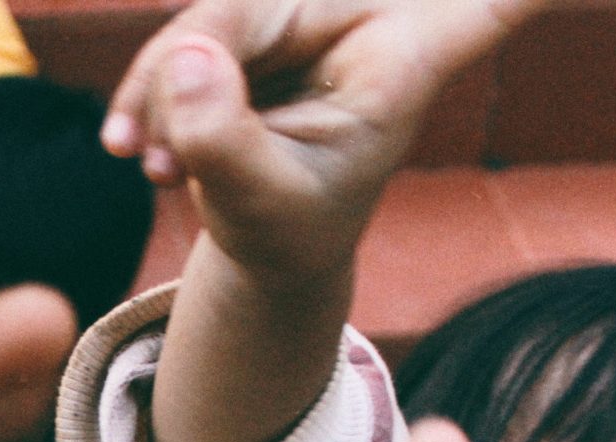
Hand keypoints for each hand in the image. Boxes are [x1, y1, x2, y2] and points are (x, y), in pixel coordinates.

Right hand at [100, 0, 543, 283]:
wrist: (268, 242)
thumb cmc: (293, 232)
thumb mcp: (263, 209)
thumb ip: (227, 141)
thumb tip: (186, 57)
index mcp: (406, 58)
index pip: (480, 0)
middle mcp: (362, 17)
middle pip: (257, 4)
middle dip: (191, 70)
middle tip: (157, 162)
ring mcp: (299, 16)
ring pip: (208, 16)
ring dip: (161, 92)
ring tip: (156, 169)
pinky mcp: (250, 23)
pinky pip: (184, 36)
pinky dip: (150, 93)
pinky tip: (135, 148)